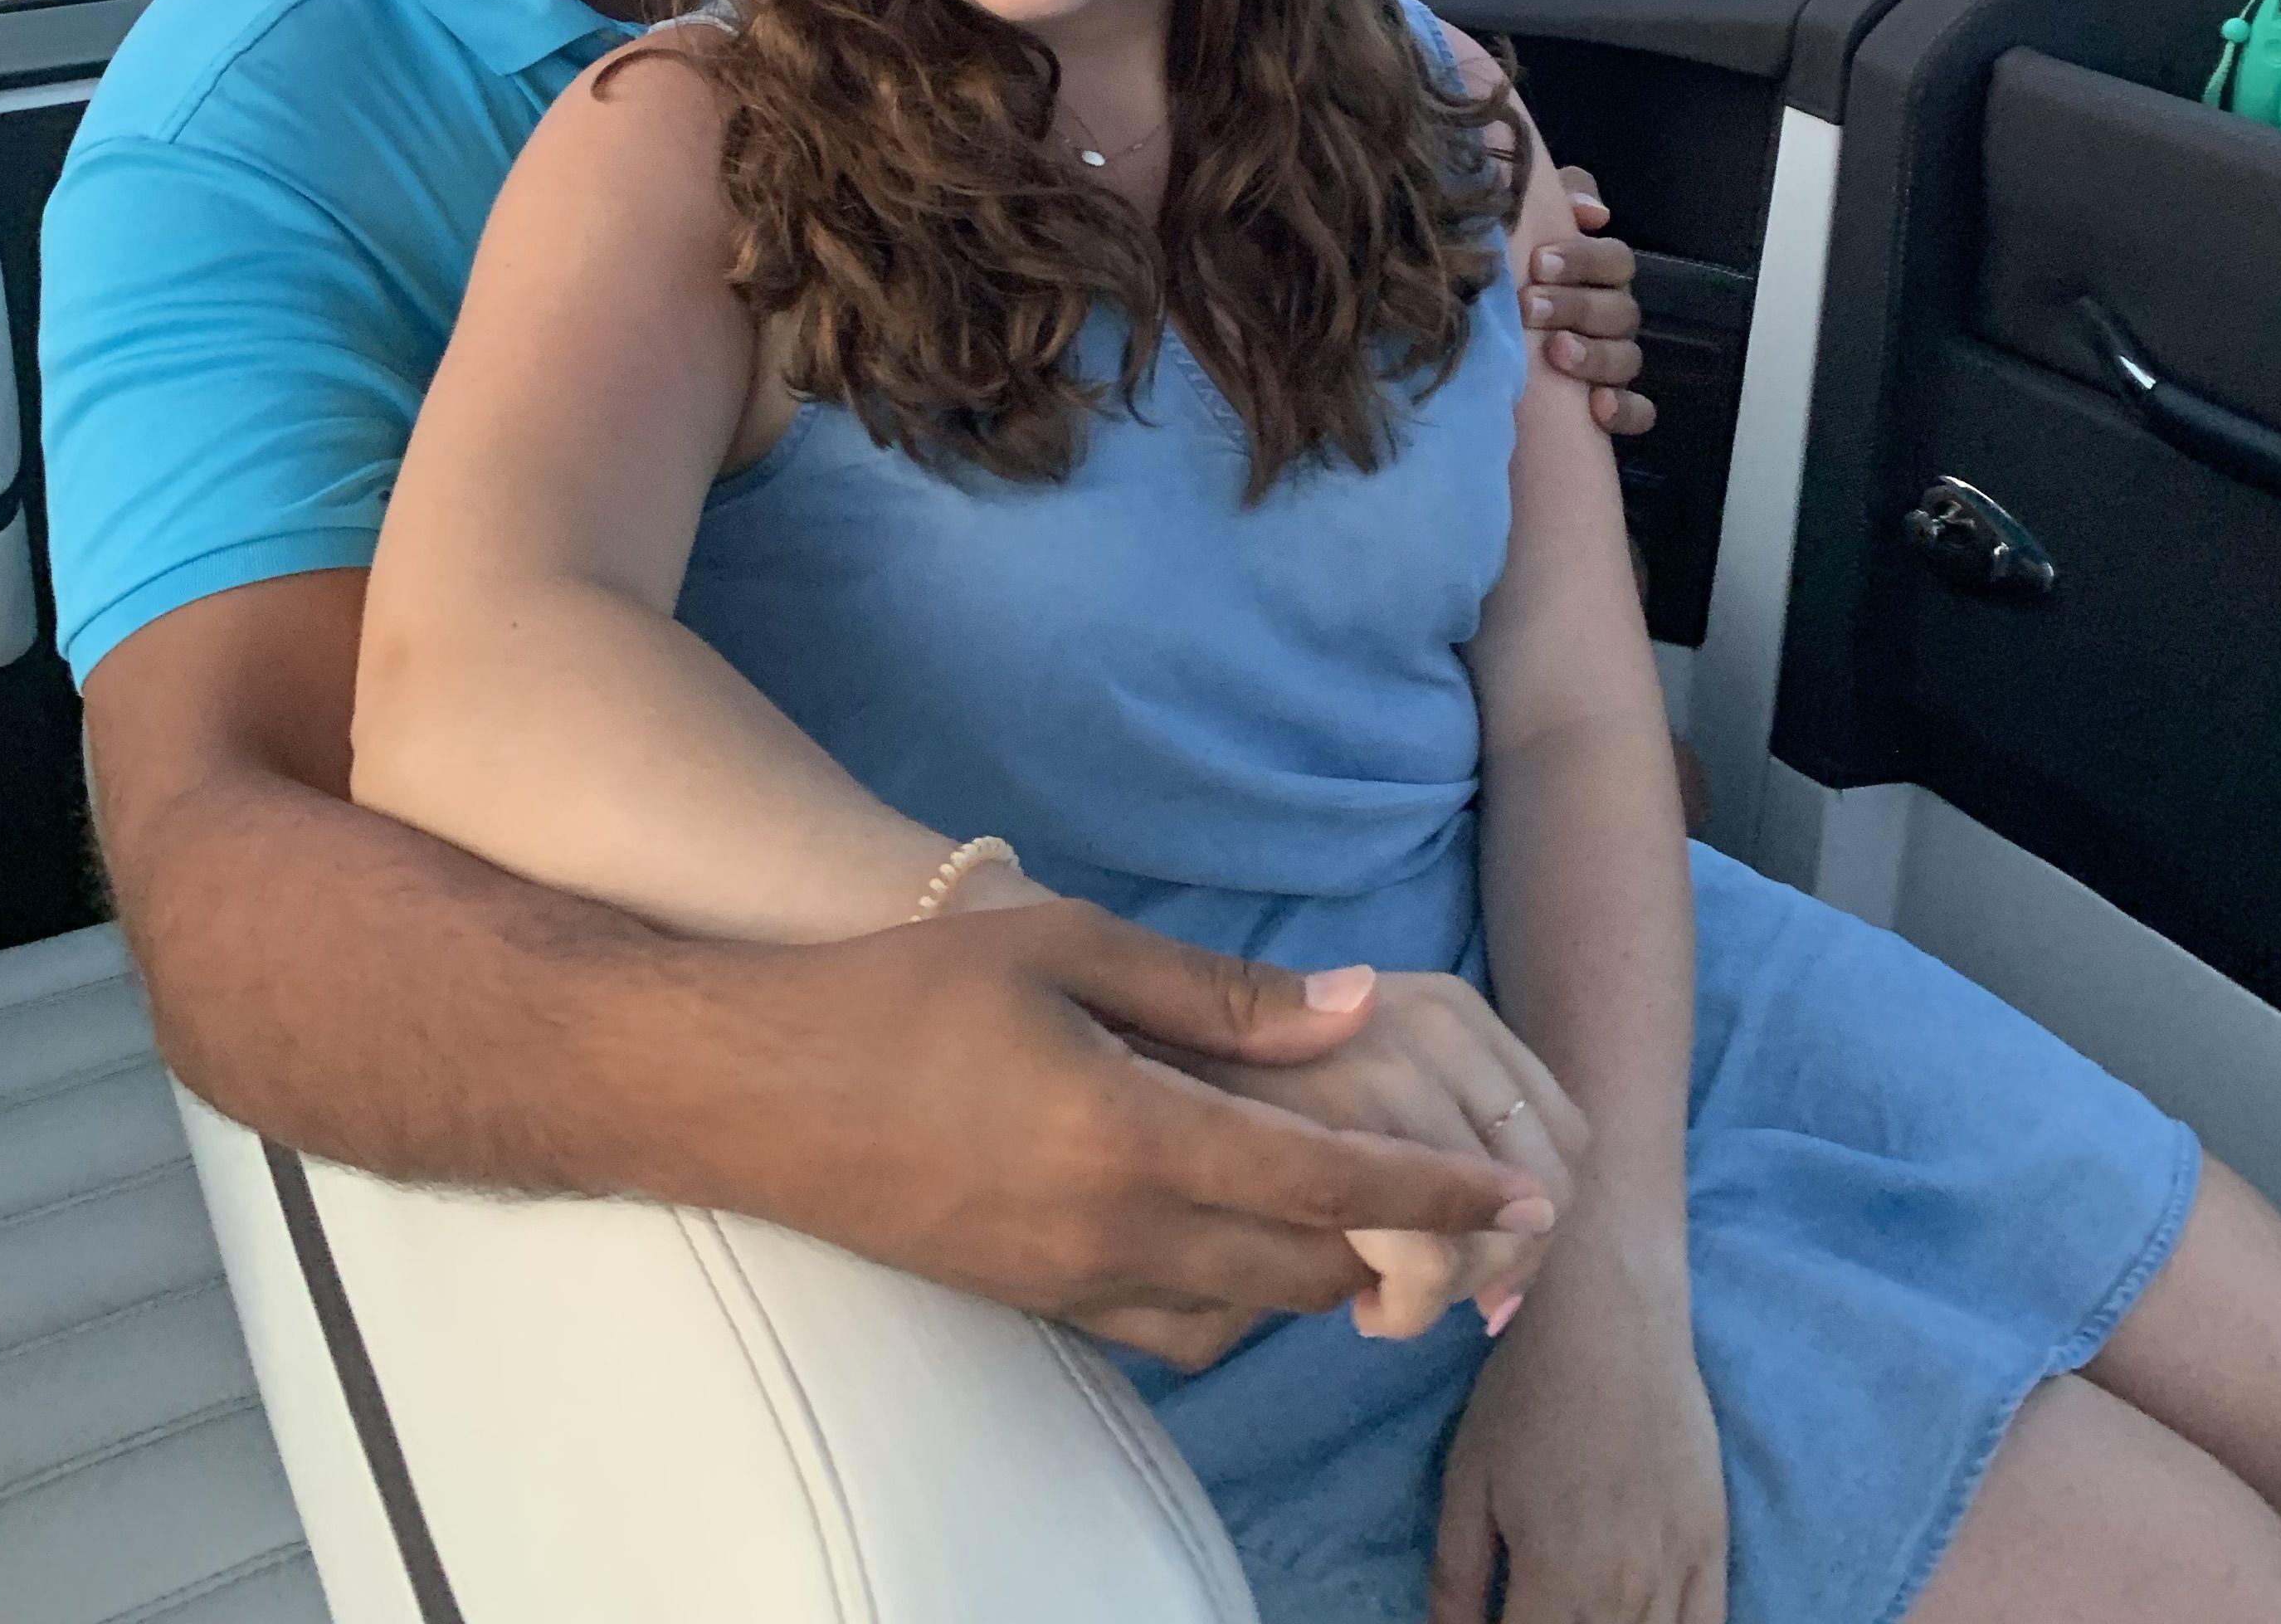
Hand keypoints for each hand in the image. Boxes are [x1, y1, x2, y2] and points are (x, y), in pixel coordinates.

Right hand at [724, 897, 1556, 1371]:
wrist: (755, 1092)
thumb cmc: (908, 994)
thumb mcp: (1067, 949)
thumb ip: (1219, 991)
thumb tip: (1355, 1005)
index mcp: (1136, 1136)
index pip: (1330, 1182)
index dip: (1442, 1191)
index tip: (1525, 1192)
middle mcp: (1118, 1234)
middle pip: (1311, 1270)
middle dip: (1408, 1249)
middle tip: (1476, 1216)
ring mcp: (1074, 1286)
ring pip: (1250, 1314)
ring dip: (1325, 1276)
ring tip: (1375, 1221)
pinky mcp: (1037, 1307)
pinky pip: (1175, 1331)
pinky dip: (1239, 1300)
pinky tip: (1244, 1241)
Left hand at [1430, 1237, 1724, 1623]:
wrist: (1612, 1314)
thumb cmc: (1528, 1390)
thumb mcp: (1468, 1481)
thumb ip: (1457, 1579)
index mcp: (1556, 1582)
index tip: (1502, 1623)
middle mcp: (1625, 1594)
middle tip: (1534, 1608)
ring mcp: (1679, 1572)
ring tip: (1576, 1611)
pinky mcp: (1715, 1545)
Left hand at [1529, 173, 1654, 439]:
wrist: (1489, 327)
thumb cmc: (1516, 265)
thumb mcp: (1535, 221)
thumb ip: (1563, 196)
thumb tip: (1591, 211)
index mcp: (1601, 273)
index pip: (1614, 260)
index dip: (1583, 259)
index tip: (1539, 262)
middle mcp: (1613, 314)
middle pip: (1619, 309)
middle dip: (1577, 307)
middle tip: (1531, 307)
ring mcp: (1615, 359)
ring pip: (1627, 358)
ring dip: (1596, 356)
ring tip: (1557, 353)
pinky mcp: (1613, 402)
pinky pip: (1637, 410)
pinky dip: (1624, 409)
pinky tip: (1598, 409)